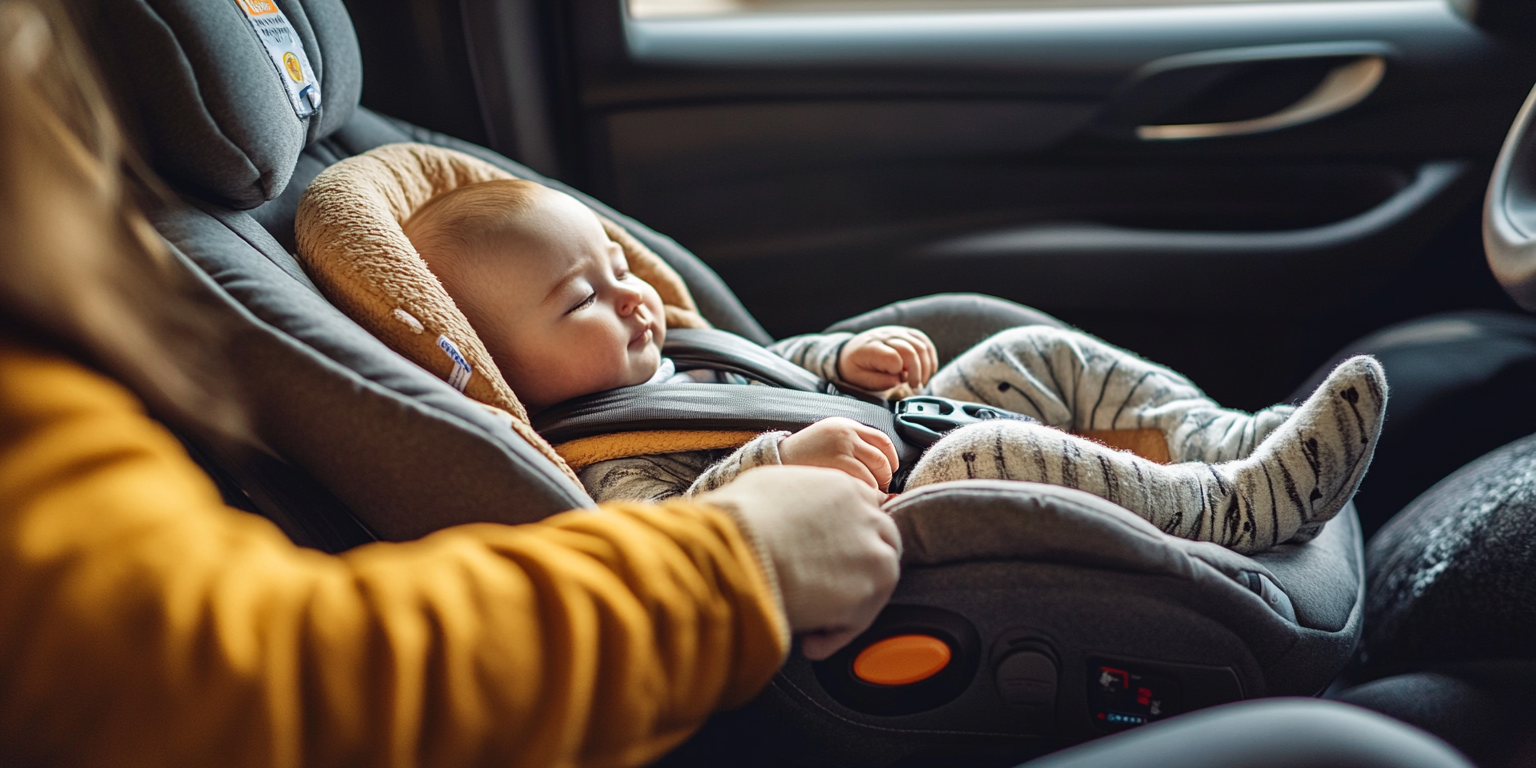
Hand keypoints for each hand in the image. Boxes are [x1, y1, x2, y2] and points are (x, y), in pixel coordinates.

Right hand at [701, 466, 900, 659]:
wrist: (732, 548)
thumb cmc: (737, 518)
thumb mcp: (769, 485)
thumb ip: (798, 497)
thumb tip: (791, 515)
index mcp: (846, 488)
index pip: (870, 512)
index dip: (852, 537)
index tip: (838, 555)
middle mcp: (868, 519)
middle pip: (884, 546)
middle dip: (861, 570)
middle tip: (830, 589)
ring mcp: (872, 557)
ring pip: (877, 586)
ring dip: (849, 605)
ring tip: (812, 619)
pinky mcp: (865, 596)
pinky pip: (856, 624)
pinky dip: (834, 637)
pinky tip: (808, 641)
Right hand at [778, 417, 898, 491]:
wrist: (778, 457)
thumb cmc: (805, 454)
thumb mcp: (830, 437)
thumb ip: (853, 443)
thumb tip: (880, 464)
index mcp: (847, 425)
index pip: (882, 440)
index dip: (892, 458)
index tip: (891, 470)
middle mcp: (847, 434)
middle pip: (882, 458)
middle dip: (885, 476)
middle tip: (880, 487)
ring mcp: (842, 449)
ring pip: (876, 472)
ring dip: (876, 487)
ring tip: (868, 494)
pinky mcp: (836, 465)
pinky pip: (864, 482)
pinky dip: (866, 492)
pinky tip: (857, 495)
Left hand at [839, 326, 937, 392]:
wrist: (851, 351)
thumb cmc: (855, 368)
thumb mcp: (858, 379)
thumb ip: (877, 381)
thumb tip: (899, 380)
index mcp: (870, 348)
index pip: (892, 357)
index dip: (899, 372)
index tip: (899, 382)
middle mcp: (884, 336)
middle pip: (910, 350)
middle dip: (917, 373)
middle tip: (915, 388)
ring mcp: (896, 332)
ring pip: (920, 345)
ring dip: (925, 367)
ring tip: (920, 383)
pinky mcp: (906, 333)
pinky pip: (924, 341)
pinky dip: (930, 357)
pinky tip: (928, 371)